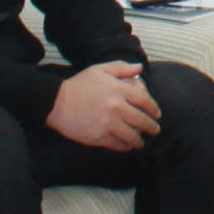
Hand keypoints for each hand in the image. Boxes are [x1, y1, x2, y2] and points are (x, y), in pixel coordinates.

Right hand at [49, 60, 164, 150]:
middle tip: (155, 130)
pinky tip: (127, 145)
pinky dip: (125, 146)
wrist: (56, 102)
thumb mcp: (100, 70)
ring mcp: (108, 124)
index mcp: (118, 90)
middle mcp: (116, 107)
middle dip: (151, 127)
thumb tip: (140, 68)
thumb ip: (122, 68)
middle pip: (142, 121)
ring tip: (141, 142)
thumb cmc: (79, 84)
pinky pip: (118, 145)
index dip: (154, 109)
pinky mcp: (99, 137)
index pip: (145, 101)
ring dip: (139, 140)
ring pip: (132, 136)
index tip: (157, 114)